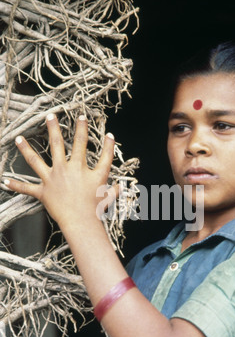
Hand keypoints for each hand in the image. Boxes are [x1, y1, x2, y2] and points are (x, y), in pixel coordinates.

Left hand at [4, 113, 116, 228]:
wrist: (81, 221)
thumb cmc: (96, 208)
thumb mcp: (108, 194)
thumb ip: (113, 188)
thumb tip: (120, 186)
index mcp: (82, 168)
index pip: (86, 145)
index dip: (85, 130)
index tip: (83, 117)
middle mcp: (66, 169)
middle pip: (58, 144)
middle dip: (54, 128)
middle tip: (50, 115)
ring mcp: (52, 179)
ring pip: (36, 160)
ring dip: (26, 148)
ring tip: (18, 138)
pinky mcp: (43, 193)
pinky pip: (27, 188)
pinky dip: (16, 185)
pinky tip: (4, 180)